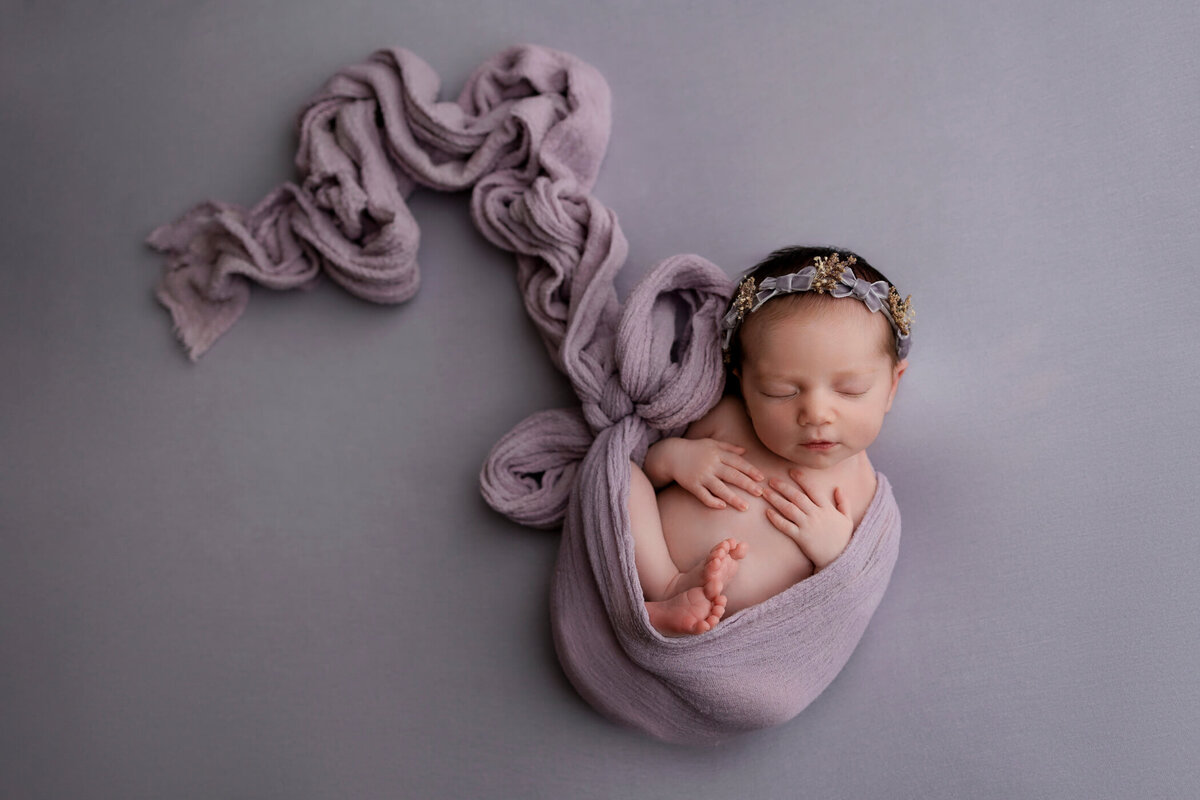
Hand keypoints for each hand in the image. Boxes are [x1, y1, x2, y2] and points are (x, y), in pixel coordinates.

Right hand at [645, 437, 764, 509]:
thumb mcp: (711, 443)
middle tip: (760, 493)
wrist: (671, 455)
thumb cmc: (694, 449)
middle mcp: (710, 464)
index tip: (761, 478)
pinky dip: (712, 501)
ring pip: (720, 488)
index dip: (750, 470)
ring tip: (745, 507)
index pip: (737, 462)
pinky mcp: (691, 485)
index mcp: (717, 453)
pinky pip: (703, 495)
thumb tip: (745, 451)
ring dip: (733, 498)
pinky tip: (722, 506)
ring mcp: (701, 475)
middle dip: (747, 484)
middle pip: (732, 475)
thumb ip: (728, 447)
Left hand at [762, 468, 852, 569]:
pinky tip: (767, 512)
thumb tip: (838, 488)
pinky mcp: (801, 538)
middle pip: (797, 497)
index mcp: (827, 508)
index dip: (801, 479)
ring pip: (789, 509)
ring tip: (764, 492)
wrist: (839, 560)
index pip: (812, 489)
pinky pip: (786, 526)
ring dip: (775, 499)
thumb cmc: (842, 539)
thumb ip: (843, 502)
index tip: (791, 471)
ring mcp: (808, 526)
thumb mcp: (847, 519)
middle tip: (771, 480)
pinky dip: (776, 519)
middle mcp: (816, 515)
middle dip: (783, 487)